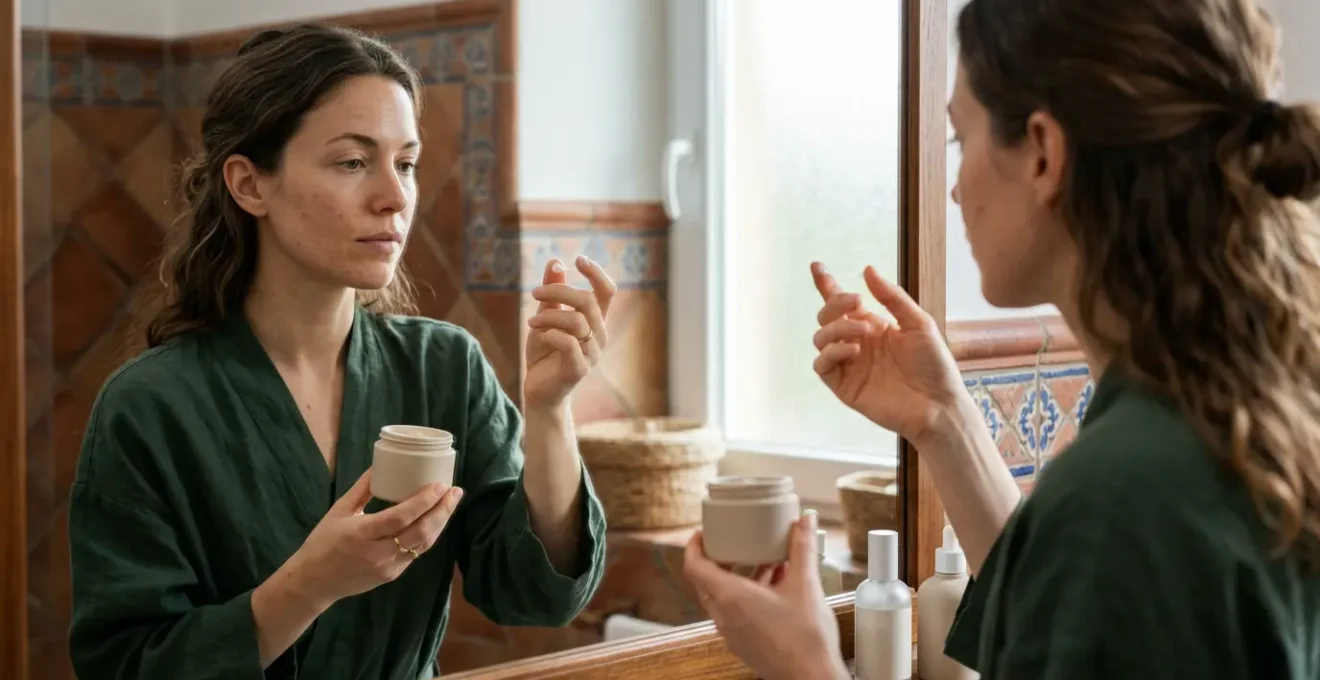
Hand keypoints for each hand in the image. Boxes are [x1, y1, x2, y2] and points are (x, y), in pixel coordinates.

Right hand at [282, 470, 462, 605]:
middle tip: (455, 491)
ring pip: (423, 543)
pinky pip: (416, 552)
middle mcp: (378, 553)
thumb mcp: (339, 511)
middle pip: (420, 531)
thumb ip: (362, 490)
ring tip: (451, 502)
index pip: (400, 517)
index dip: (423, 501)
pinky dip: (429, 534)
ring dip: (440, 522)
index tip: (439, 486)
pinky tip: (436, 519)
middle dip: (441, 510)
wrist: (314, 582)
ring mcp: (388, 567)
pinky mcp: (392, 575)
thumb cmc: (323, 542)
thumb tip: (380, 464)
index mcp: (362, 534)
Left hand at [525, 256, 616, 410]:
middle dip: (558, 291)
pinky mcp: (579, 369)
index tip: (578, 258)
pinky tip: (539, 336)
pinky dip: (549, 334)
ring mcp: (592, 353)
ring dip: (548, 316)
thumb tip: (555, 262)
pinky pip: (568, 342)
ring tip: (531, 322)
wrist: (539, 389)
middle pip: (588, 301)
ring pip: (576, 321)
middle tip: (534, 293)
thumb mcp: (545, 316)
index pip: (607, 291)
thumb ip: (552, 292)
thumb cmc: (545, 352)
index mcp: (595, 320)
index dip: (597, 272)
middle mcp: (599, 335)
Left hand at [683, 513, 849, 679]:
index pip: (694, 567)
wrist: (811, 678)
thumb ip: (802, 547)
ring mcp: (731, 634)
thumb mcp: (806, 584)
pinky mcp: (743, 645)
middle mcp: (724, 616)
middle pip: (707, 581)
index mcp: (730, 597)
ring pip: (723, 598)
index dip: (693, 546)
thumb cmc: (805, 638)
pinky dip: (745, 597)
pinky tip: (774, 590)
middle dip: (720, 560)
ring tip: (764, 564)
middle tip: (734, 543)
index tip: (702, 534)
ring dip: (738, 578)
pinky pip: (734, 614)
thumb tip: (803, 519)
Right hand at [811, 262, 965, 447]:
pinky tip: (853, 351)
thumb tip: (868, 269)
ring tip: (863, 334)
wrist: (937, 405)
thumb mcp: (919, 323)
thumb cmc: (934, 365)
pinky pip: (822, 365)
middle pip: (827, 317)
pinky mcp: (844, 386)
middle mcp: (857, 343)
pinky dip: (832, 352)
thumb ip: (892, 297)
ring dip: (837, 329)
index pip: (843, 304)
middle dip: (835, 304)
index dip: (827, 285)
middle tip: (857, 303)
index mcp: (873, 326)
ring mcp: (849, 365)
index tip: (817, 266)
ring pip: (821, 338)